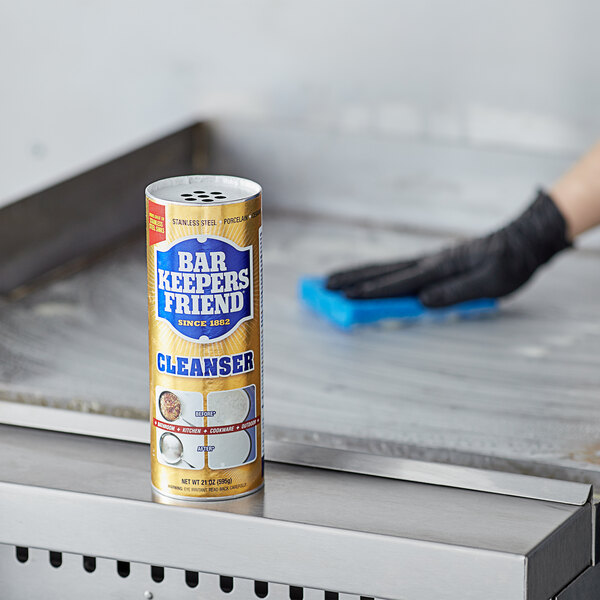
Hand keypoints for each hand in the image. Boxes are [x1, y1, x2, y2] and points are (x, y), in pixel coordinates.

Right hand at [327, 191, 570, 306]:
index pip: (398, 283)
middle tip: (322, 287)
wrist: (522, 240)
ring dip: (356, 274)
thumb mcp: (491, 282)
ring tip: (331, 280)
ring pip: (384, 268)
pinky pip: (395, 269)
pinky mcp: (430, 263)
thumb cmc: (509, 264)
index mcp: (438, 268)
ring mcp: (426, 261)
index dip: (371, 292)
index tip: (345, 298)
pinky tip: (365, 278)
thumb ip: (456, 292)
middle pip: (381, 272)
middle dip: (350, 280)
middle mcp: (426, 262)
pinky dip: (373, 273)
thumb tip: (423, 302)